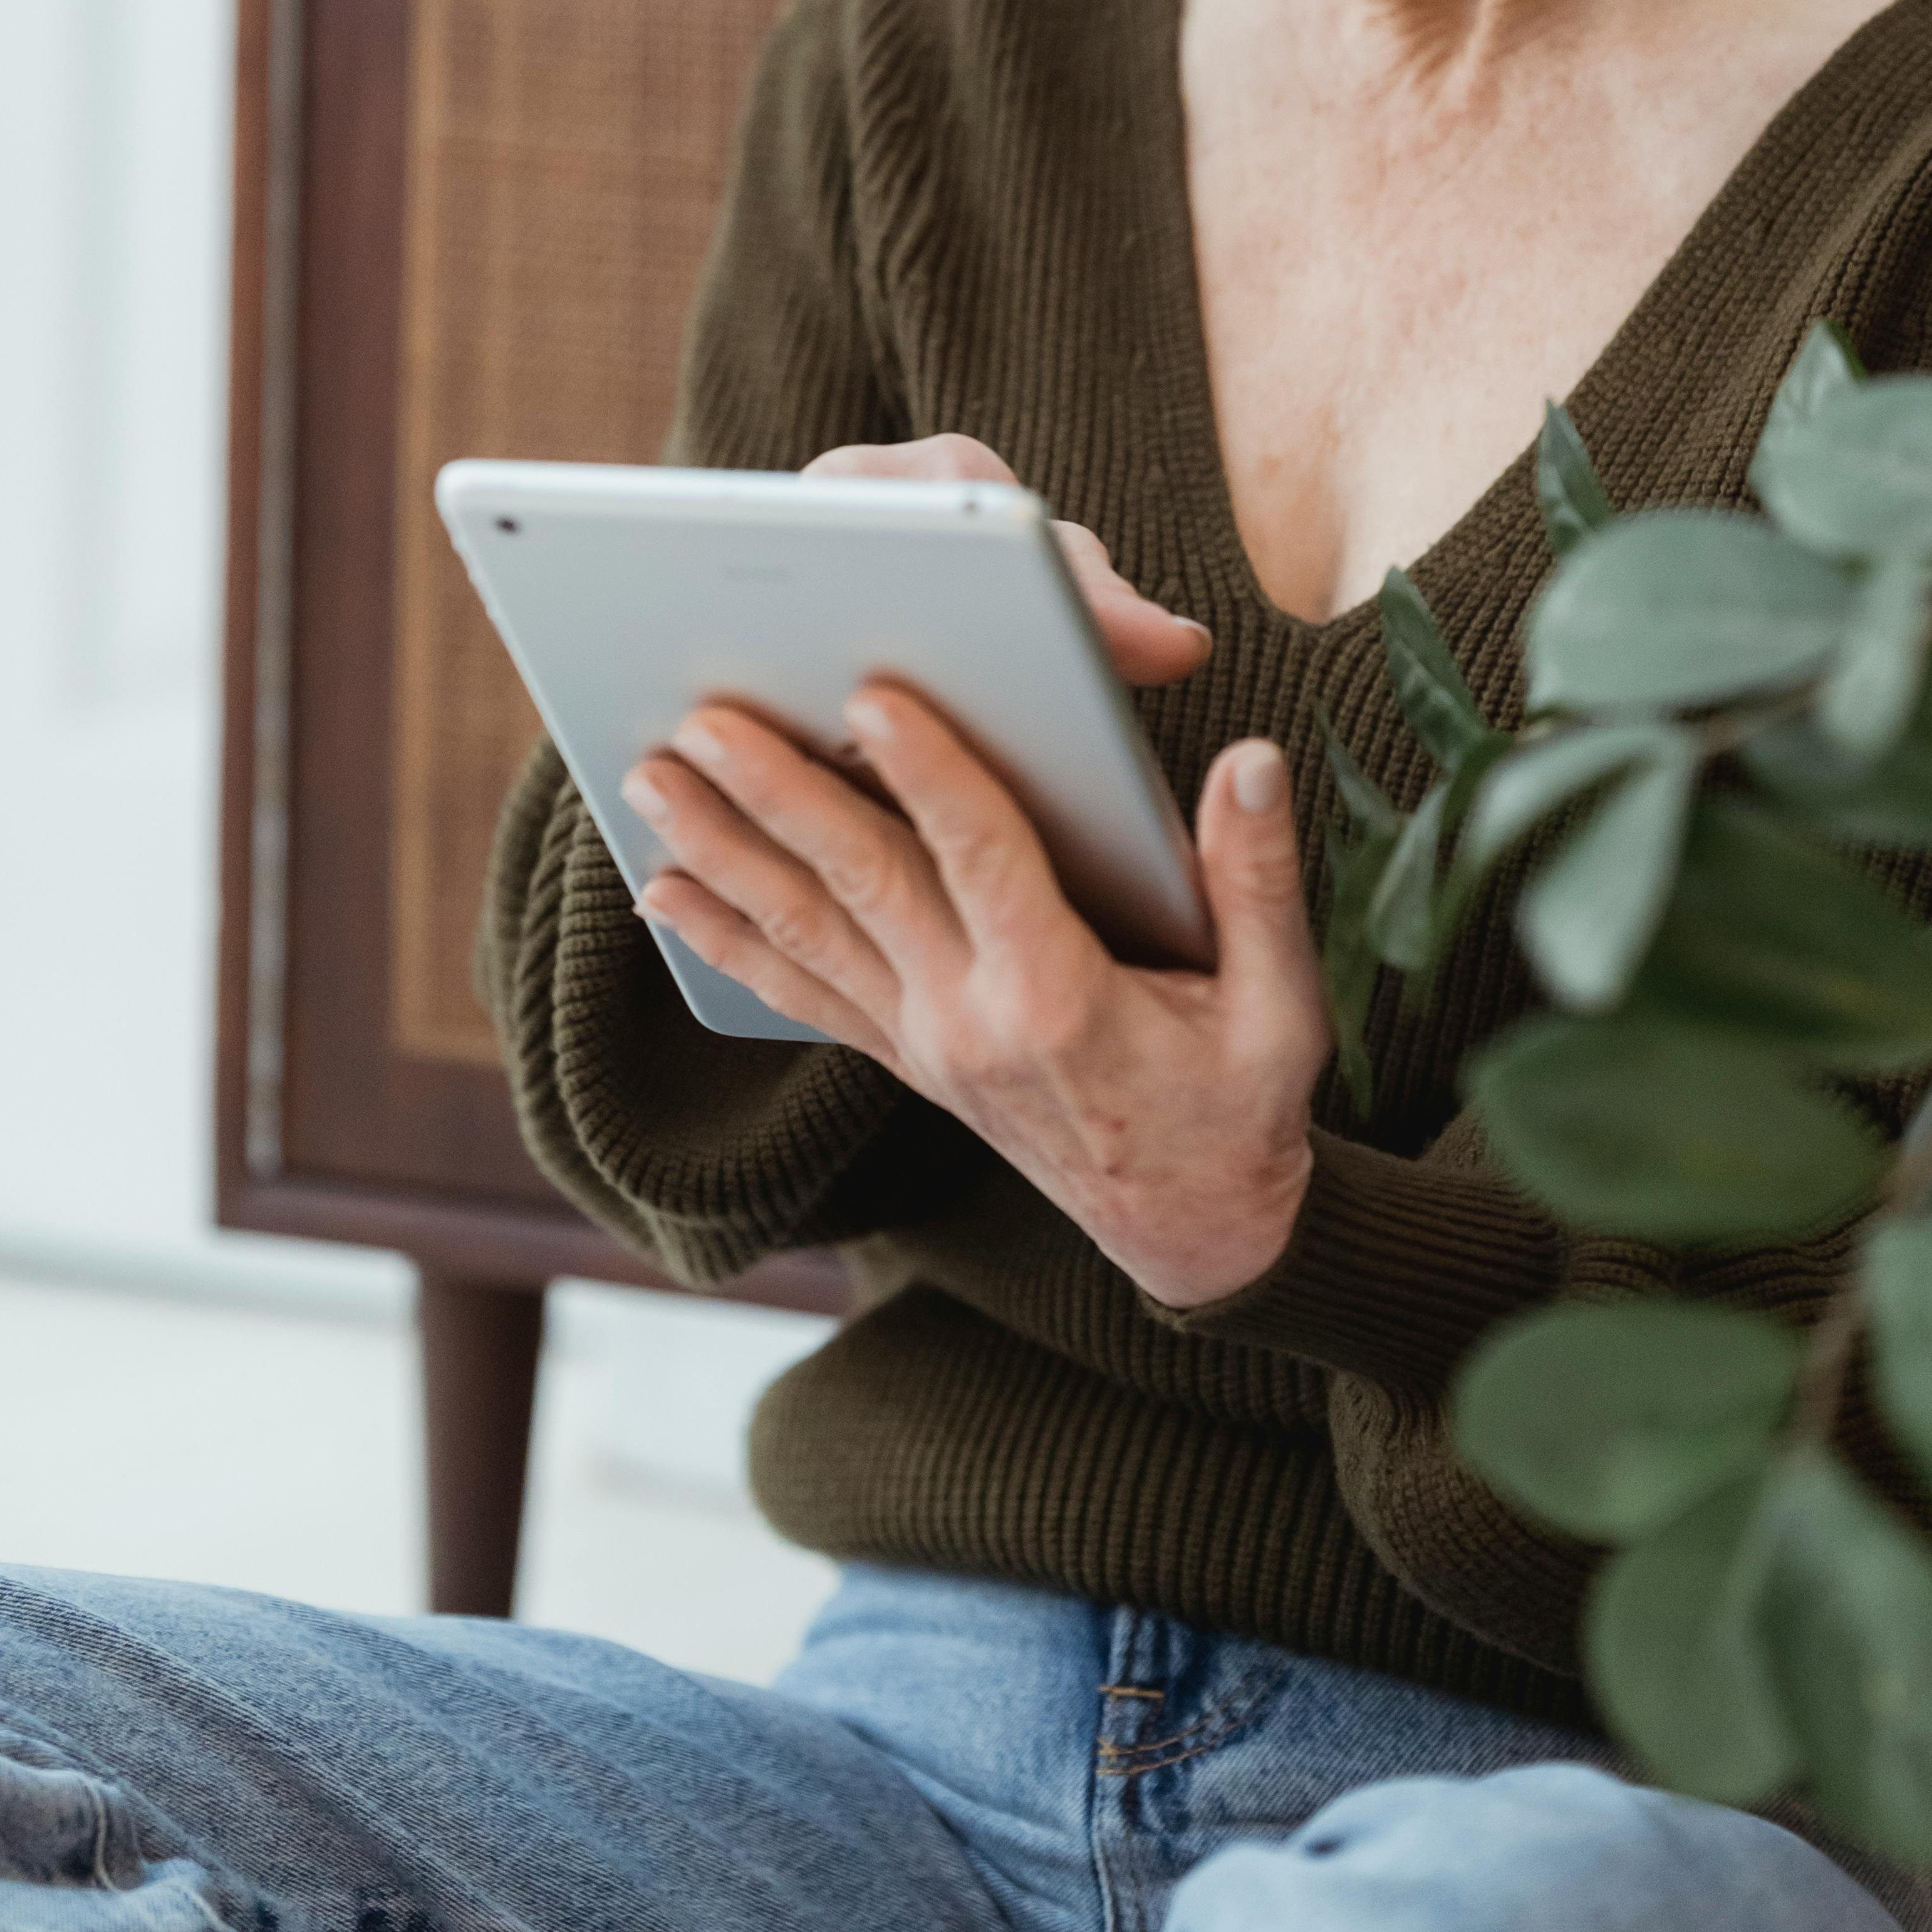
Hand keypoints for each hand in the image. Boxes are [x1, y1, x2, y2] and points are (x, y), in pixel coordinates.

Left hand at [625, 446, 1328, 1306]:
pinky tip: (664, 896)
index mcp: (1059, 996)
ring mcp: (925, 1046)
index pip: (980, 857)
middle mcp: (969, 1021)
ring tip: (651, 780)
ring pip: (806, 931)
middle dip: (776, 794)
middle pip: (859, 882)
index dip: (928, 772)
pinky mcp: (907, 1061)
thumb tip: (1251, 760)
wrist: (1196, 1236)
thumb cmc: (1240, 1107)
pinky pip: (800, 994)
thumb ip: (1258, 880)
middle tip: (703, 718)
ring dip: (723, 852)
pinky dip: (728, 940)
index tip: (870, 695)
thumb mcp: (1280, 1005)